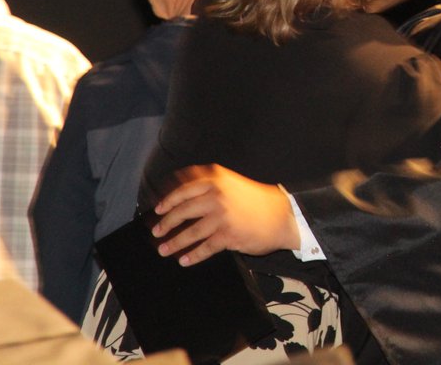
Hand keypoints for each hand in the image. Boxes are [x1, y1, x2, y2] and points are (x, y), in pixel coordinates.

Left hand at [151, 164, 300, 265]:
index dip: (168, 200)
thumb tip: (184, 199)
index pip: (184, 189)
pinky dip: (192, 255)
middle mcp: (217, 195)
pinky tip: (185, 260)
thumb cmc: (259, 201)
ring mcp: (222, 215)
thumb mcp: (234, 184)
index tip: (158, 209)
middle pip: (182, 210)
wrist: (284, 215)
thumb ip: (212, 186)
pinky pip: (204, 247)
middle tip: (157, 231)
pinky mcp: (228, 234)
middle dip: (166, 223)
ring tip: (164, 249)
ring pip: (190, 231)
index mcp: (217, 179)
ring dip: (174, 242)